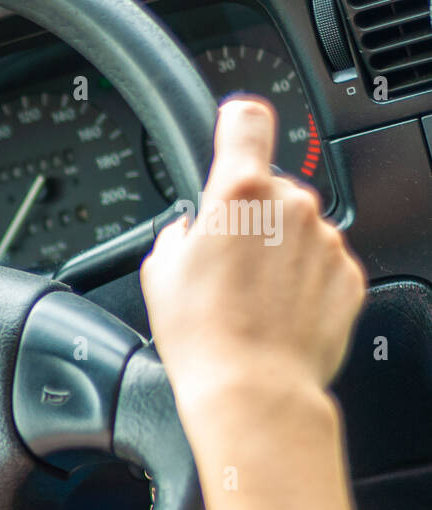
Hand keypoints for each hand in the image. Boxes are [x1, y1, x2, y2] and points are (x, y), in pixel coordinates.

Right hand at [141, 97, 365, 407]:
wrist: (252, 389)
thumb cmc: (203, 335)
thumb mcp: (159, 273)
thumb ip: (178, 233)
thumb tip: (189, 232)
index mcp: (238, 193)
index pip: (247, 120)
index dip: (237, 122)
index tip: (233, 130)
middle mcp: (290, 206)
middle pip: (269, 190)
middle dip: (250, 218)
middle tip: (224, 266)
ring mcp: (325, 240)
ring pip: (297, 230)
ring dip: (277, 253)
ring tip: (250, 300)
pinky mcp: (349, 275)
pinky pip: (321, 265)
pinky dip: (302, 283)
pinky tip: (276, 314)